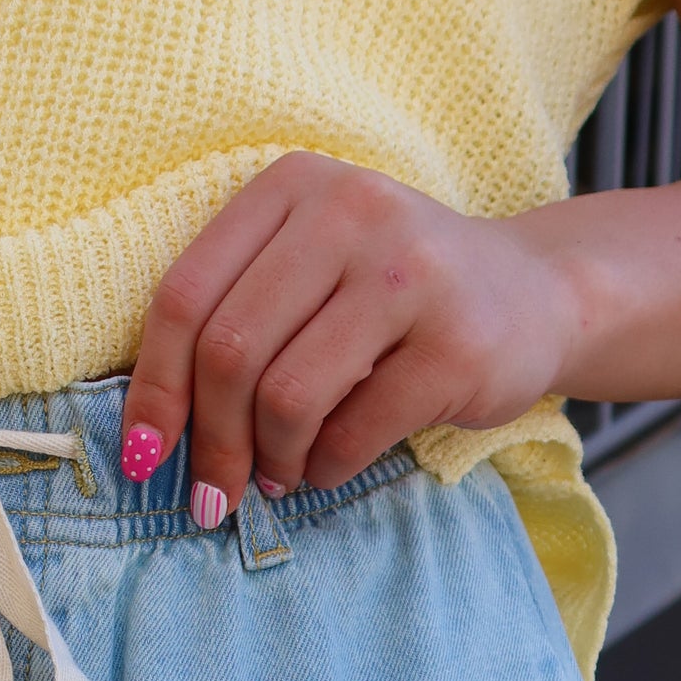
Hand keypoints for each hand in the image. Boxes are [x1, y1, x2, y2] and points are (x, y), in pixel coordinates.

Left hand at [120, 153, 579, 516]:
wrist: (535, 292)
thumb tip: (149, 436)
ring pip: (286, 397)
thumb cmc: (391, 296)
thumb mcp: (307, 271)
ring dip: (270, 458)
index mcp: (293, 186)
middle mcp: (351, 211)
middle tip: (213, 494)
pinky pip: (352, 433)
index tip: (144, 456)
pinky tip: (329, 466)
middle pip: (229, 352)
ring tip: (280, 473)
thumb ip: (233, 318)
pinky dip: (325, 468)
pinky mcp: (456, 344)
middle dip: (211, 443)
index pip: (184, 297)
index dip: (153, 389)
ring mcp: (410, 273)